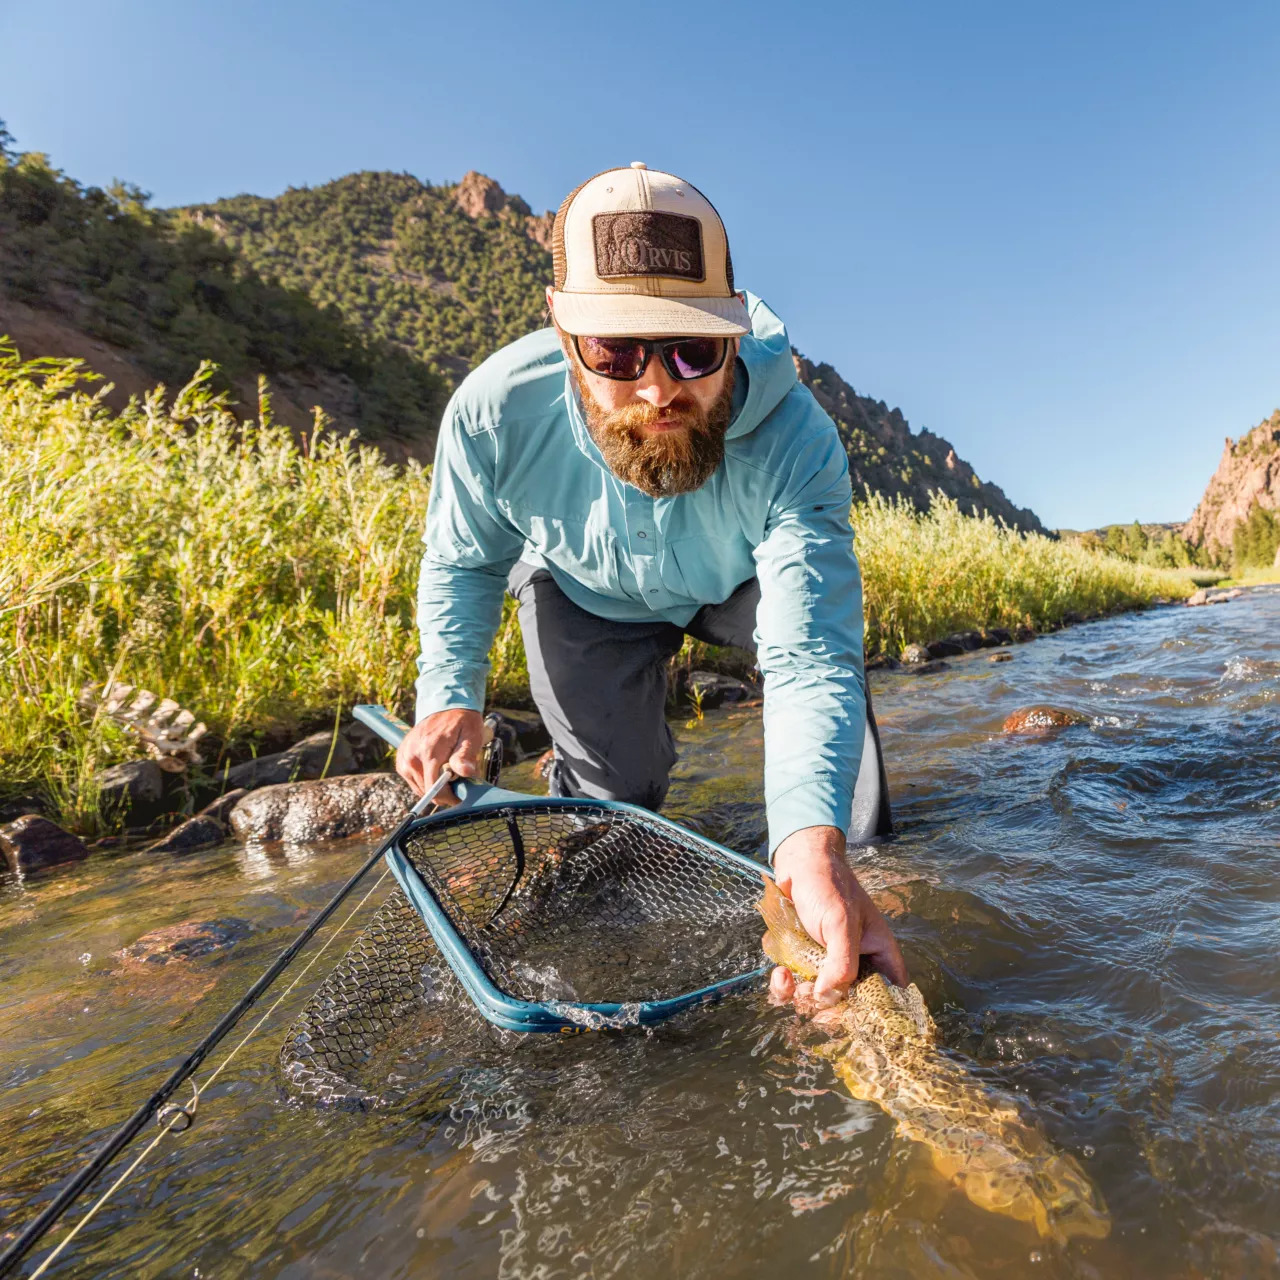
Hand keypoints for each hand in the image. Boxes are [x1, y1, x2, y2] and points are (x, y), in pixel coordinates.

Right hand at [395, 708, 483, 805]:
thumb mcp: (471, 735)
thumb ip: (466, 755)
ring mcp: (404, 758)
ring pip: (419, 788)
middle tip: (458, 780)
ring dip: (434, 786)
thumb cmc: (462, 723)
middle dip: (444, 791)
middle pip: (427, 791)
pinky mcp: (401, 759)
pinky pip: (412, 780)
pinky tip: (435, 770)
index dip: (449, 797)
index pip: (434, 788)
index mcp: (429, 751)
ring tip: (447, 773)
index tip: (461, 795)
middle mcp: (412, 755)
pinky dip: (425, 780)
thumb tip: (465, 772)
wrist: (446, 706)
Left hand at [768, 826, 907, 1006]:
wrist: (796, 866)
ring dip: (801, 997)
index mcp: (878, 953)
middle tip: (809, 995)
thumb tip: (829, 998)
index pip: (890, 994)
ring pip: (818, 1000)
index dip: (877, 1013)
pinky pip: (795, 987)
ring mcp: (828, 965)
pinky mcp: (802, 963)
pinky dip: (785, 986)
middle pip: (849, 1005)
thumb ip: (842, 962)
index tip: (851, 1016)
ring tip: (789, 980)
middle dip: (826, 1006)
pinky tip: (780, 973)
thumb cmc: (827, 886)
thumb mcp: (840, 923)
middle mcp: (856, 963)